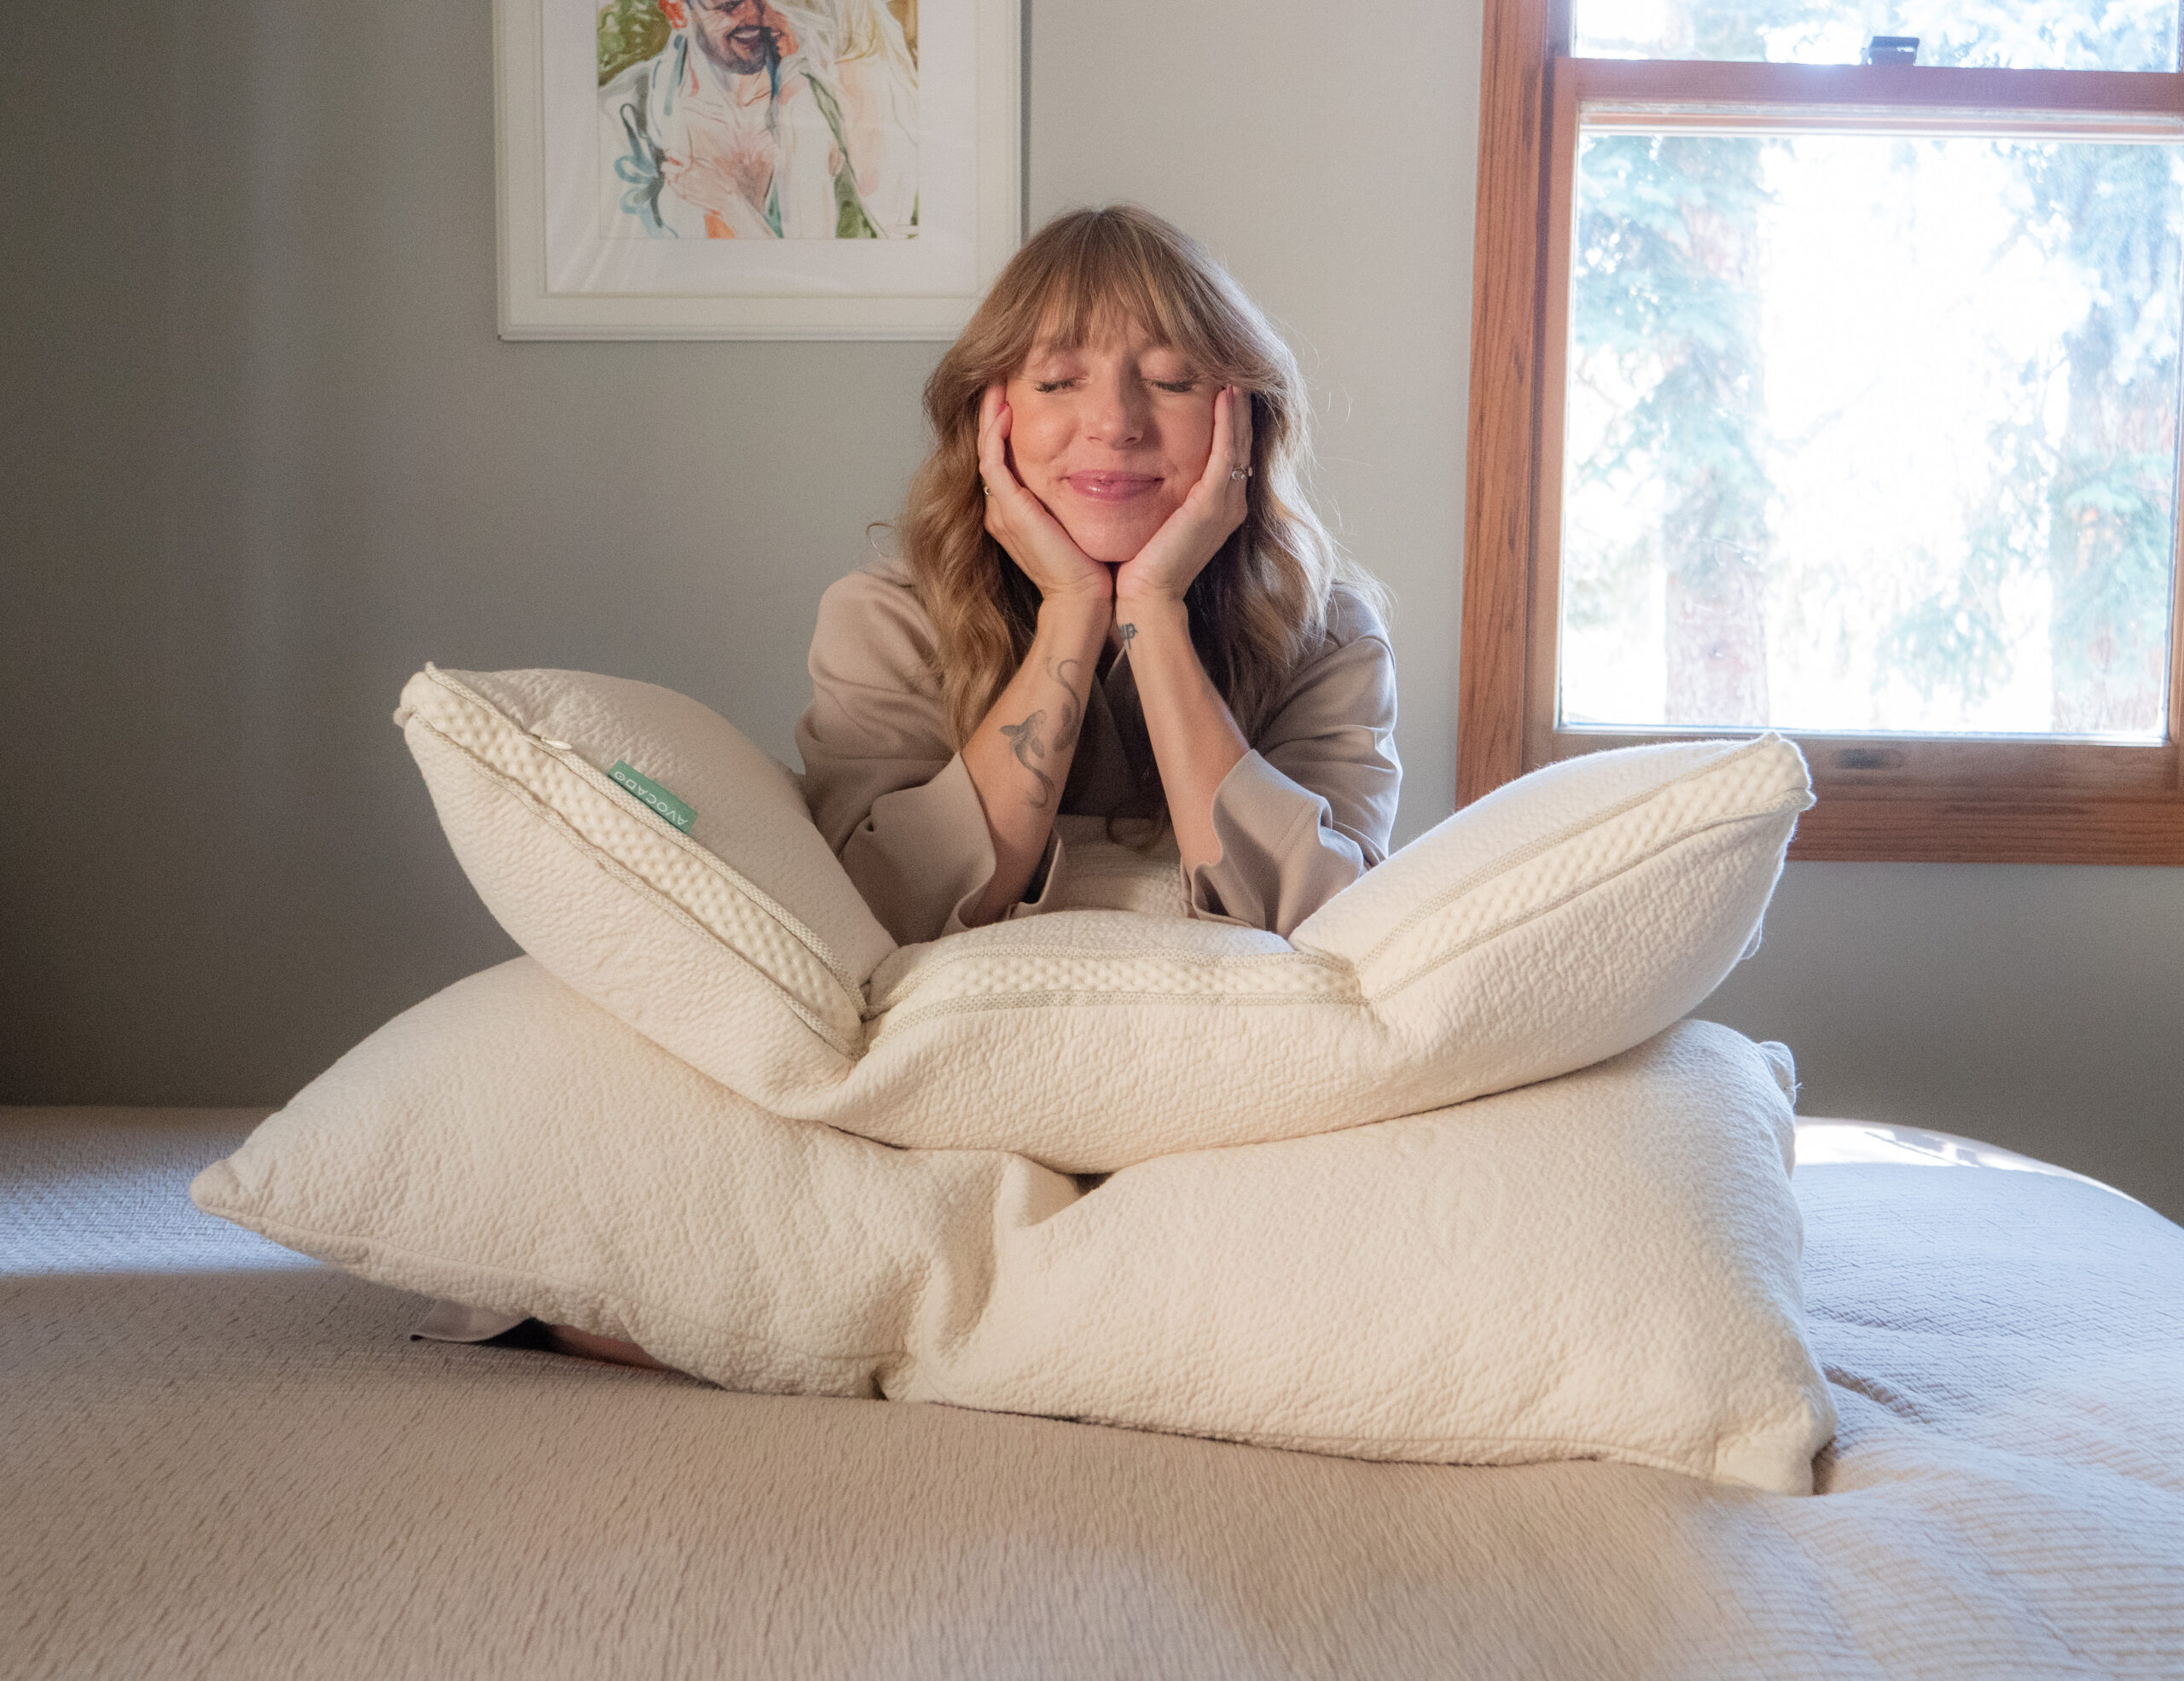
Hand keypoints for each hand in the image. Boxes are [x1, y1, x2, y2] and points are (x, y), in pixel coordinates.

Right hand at [978, 383, 1112, 606]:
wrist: (1085, 600)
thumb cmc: (1091, 567)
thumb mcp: (1081, 520)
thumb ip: (1078, 495)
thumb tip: (1102, 467)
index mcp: (1016, 512)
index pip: (1004, 457)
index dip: (1006, 425)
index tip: (1020, 394)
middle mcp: (1002, 509)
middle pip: (988, 448)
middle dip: (993, 411)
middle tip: (1001, 376)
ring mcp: (1001, 509)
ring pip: (985, 448)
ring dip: (990, 413)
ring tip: (997, 381)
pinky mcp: (1008, 510)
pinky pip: (992, 460)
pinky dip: (995, 431)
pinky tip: (1007, 407)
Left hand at [1113, 385, 1252, 608]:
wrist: (1144, 597)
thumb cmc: (1139, 562)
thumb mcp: (1153, 515)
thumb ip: (1157, 490)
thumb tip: (1136, 461)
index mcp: (1216, 505)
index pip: (1228, 451)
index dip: (1227, 418)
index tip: (1221, 383)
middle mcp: (1230, 502)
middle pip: (1239, 441)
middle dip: (1238, 405)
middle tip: (1235, 366)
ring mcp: (1227, 504)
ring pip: (1238, 442)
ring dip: (1238, 406)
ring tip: (1234, 370)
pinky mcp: (1215, 505)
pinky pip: (1227, 453)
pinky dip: (1228, 422)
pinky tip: (1226, 393)